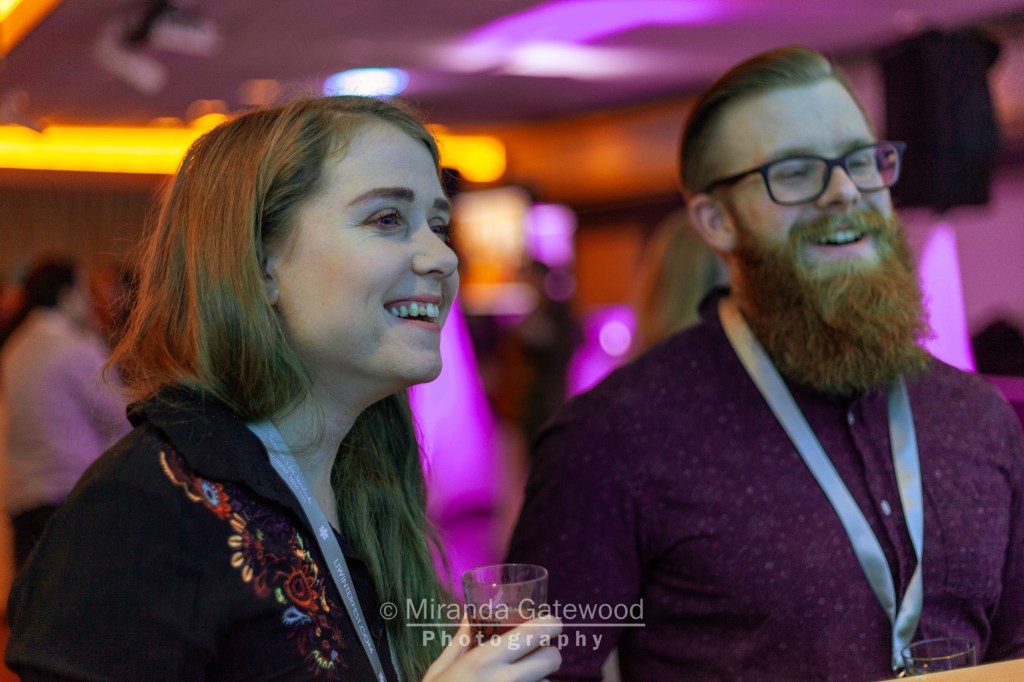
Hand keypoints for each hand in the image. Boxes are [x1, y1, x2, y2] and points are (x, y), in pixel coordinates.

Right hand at [423, 615, 561, 681]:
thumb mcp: (440, 670)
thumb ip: (461, 641)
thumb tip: (471, 615)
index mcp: (485, 659)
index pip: (537, 631)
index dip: (549, 624)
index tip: (548, 625)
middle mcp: (506, 680)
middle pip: (552, 658)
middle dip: (547, 654)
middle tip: (532, 655)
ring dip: (538, 680)